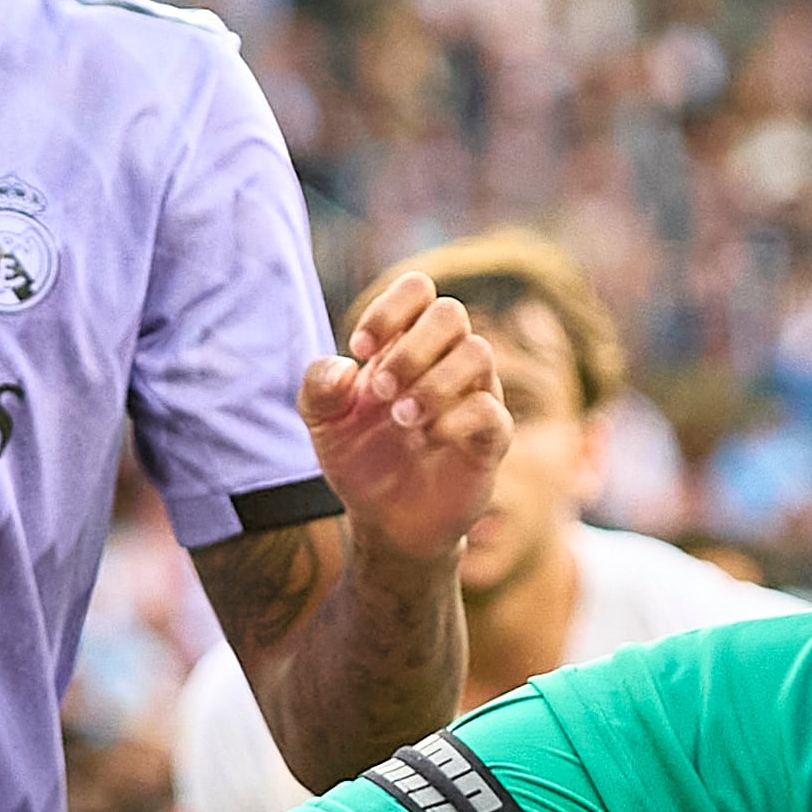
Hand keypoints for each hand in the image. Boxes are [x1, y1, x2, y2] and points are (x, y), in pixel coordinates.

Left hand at [299, 267, 512, 559]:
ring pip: (478, 353)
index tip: (360, 350)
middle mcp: (447, 361)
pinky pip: (490, 410)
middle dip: (411, 348)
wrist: (387, 521)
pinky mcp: (492, 437)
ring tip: (401, 421)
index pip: (418, 289)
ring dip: (432, 384)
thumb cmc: (361, 459)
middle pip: (451, 313)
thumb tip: (345, 366)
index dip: (389, 309)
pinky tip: (427, 440)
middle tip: (381, 392)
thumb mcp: (323, 422)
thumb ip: (319, 387)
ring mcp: (475, 396)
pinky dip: (453, 420)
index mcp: (406, 344)